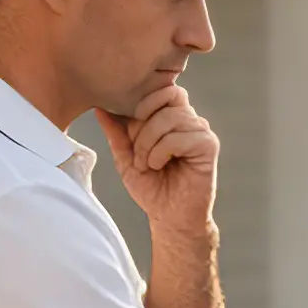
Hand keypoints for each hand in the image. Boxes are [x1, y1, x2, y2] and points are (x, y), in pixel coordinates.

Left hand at [97, 85, 216, 234]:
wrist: (170, 218)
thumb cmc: (152, 189)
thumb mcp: (125, 157)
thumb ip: (116, 132)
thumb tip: (99, 108)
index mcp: (174, 118)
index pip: (163, 90)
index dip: (143, 105)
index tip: (131, 132)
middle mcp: (190, 121)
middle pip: (165, 99)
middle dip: (142, 127)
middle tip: (137, 154)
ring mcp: (201, 132)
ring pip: (170, 118)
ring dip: (148, 143)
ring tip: (146, 164)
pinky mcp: (208, 147)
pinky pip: (178, 137)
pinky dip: (161, 152)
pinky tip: (158, 166)